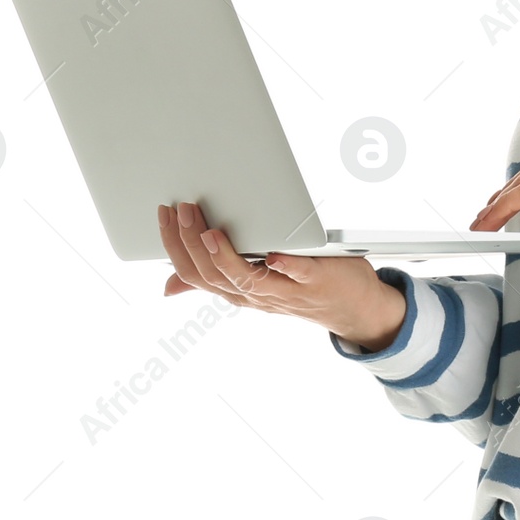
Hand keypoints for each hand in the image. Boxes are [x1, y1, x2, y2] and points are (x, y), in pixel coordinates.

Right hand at [156, 201, 405, 346]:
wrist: (354, 309)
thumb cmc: (303, 289)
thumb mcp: (254, 286)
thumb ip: (217, 279)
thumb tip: (169, 285)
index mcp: (240, 291)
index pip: (196, 274)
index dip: (175, 247)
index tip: (165, 215)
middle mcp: (258, 294)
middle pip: (214, 276)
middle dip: (191, 242)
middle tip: (183, 210)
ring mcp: (287, 289)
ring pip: (246, 280)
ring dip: (224, 255)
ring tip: (209, 230)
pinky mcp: (317, 279)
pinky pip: (298, 275)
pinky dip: (286, 266)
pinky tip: (274, 254)